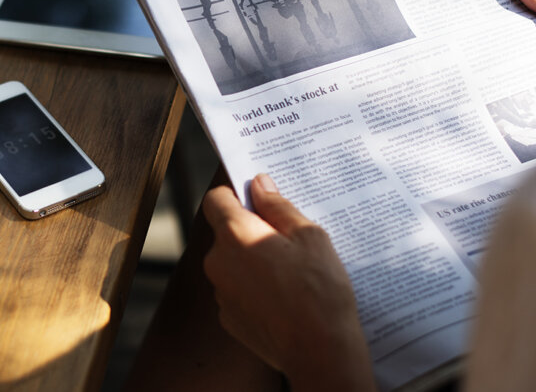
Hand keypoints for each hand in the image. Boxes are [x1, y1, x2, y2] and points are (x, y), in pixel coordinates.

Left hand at [202, 173, 374, 390]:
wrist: (319, 351)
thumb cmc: (319, 290)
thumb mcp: (309, 236)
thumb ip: (278, 206)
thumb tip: (260, 184)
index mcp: (235, 234)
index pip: (216, 199)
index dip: (235, 194)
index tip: (257, 198)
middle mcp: (218, 261)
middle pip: (225, 233)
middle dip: (250, 230)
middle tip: (287, 240)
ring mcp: (220, 292)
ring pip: (232, 263)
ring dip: (252, 261)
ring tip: (289, 273)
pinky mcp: (228, 317)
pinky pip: (236, 291)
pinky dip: (253, 289)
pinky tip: (282, 298)